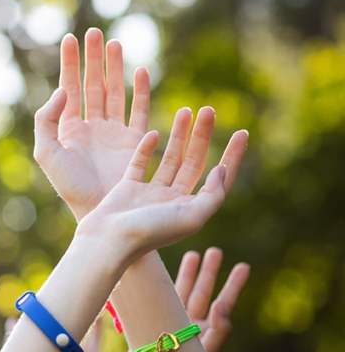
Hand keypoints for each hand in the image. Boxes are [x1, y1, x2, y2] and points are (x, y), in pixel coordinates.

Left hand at [34, 29, 150, 219]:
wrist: (98, 211)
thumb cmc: (69, 187)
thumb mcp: (47, 152)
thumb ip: (47, 119)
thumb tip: (62, 91)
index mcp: (69, 127)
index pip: (70, 86)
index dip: (70, 63)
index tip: (70, 38)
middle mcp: (92, 125)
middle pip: (94, 83)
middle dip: (94, 58)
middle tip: (95, 32)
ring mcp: (114, 132)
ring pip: (116, 91)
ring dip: (115, 68)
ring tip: (115, 43)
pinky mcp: (134, 140)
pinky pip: (138, 109)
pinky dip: (140, 90)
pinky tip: (141, 71)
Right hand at [76, 104, 248, 266]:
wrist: (109, 240)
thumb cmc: (150, 232)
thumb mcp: (192, 217)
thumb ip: (212, 195)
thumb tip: (221, 170)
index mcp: (191, 210)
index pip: (218, 178)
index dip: (232, 156)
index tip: (242, 132)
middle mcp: (173, 201)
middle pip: (194, 162)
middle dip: (203, 136)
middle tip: (209, 110)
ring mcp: (150, 194)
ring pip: (170, 159)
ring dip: (179, 136)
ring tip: (185, 111)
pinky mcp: (128, 187)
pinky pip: (140, 163)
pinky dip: (146, 148)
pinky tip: (154, 133)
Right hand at [118, 247, 249, 351]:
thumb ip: (217, 331)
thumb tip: (222, 305)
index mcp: (205, 333)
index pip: (222, 304)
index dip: (232, 286)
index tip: (242, 267)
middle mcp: (187, 326)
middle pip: (200, 293)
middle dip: (207, 272)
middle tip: (214, 251)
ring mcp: (166, 324)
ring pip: (178, 292)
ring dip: (186, 274)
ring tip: (193, 255)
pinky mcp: (146, 325)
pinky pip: (154, 299)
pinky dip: (155, 285)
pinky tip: (153, 273)